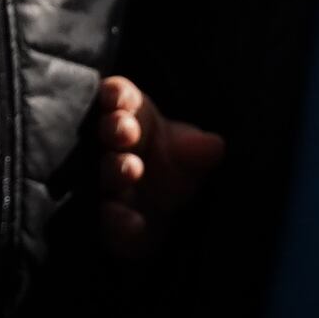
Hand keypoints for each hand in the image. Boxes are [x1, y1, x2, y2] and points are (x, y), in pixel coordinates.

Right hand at [92, 73, 224, 260]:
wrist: (160, 218)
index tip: (118, 97)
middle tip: (125, 131)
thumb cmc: (171, 170)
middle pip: (107, 132)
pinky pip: (109, 222)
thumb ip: (197, 151)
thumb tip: (215, 145)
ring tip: (131, 169)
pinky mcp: (106, 222)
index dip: (116, 95)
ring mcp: (102, 185)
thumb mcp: (188, 157)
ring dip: (115, 169)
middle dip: (115, 129)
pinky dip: (120, 223)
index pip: (116, 98)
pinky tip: (133, 222)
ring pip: (104, 174)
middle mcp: (109, 148)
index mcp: (128, 120)